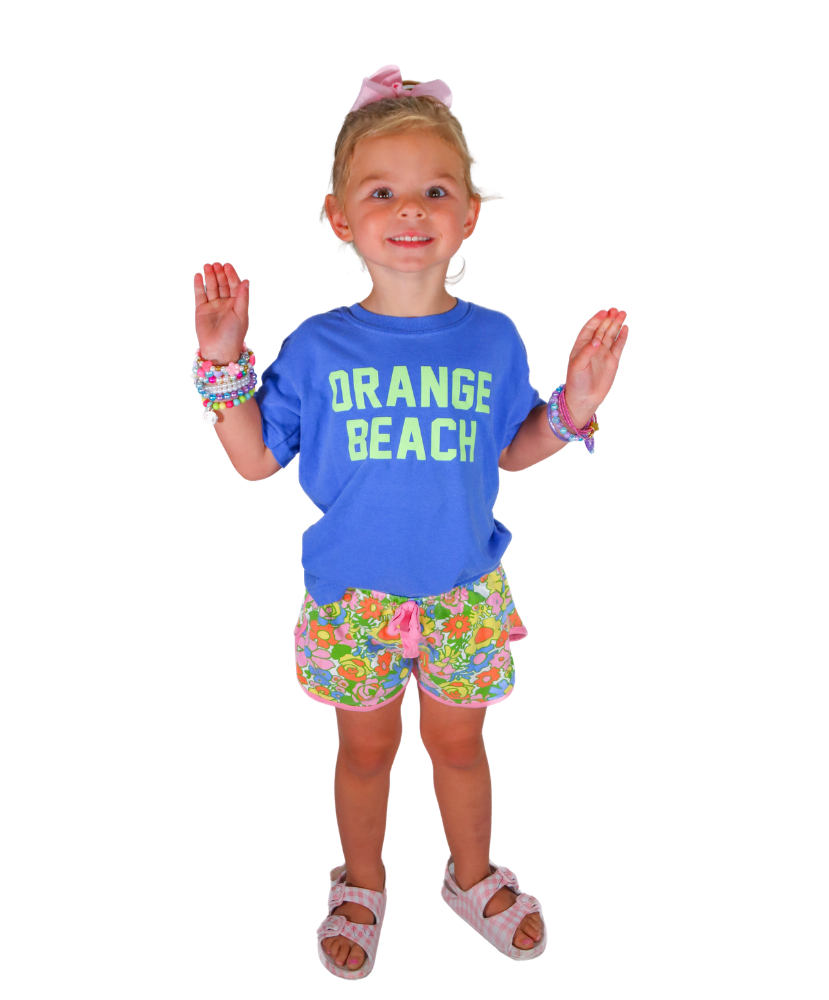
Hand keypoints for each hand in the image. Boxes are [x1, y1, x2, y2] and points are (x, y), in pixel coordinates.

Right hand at [193, 262, 249, 363]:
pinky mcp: (201, 310)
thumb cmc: (234, 335)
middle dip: (219, 273)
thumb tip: (246, 280)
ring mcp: (213, 306)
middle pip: (222, 284)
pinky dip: (198, 285)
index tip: (227, 265)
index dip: (231, 275)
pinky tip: (198, 276)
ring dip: (209, 276)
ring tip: (207, 266)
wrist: (218, 350)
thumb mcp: (241, 315)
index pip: (235, 285)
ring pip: (211, 287)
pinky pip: (200, 295)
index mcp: (237, 304)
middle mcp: (225, 303)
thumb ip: (243, 297)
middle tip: (215, 264)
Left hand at [564, 307, 628, 421]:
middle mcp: (593, 348)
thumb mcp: (577, 366)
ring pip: (611, 335)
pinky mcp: (613, 361)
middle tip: (615, 310)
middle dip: (608, 319)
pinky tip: (625, 328)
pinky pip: (618, 346)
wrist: (584, 398)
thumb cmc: (576, 382)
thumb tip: (597, 340)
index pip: (589, 329)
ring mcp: (603, 353)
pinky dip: (622, 337)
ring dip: (616, 324)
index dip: (596, 320)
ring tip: (622, 314)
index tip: (603, 312)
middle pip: (601, 329)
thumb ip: (586, 352)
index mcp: (581, 346)